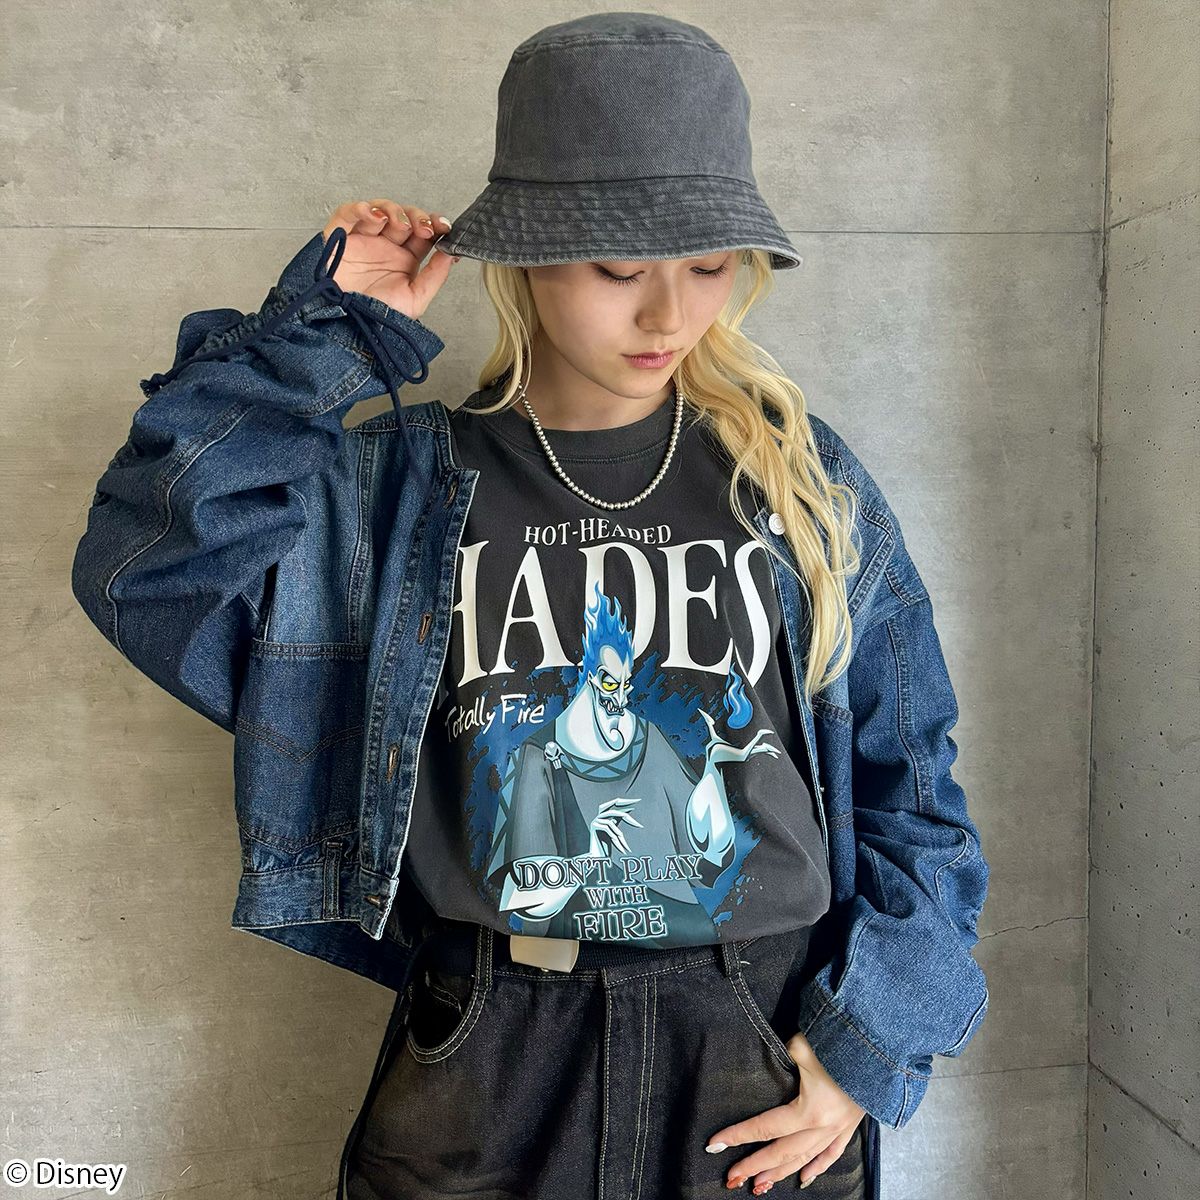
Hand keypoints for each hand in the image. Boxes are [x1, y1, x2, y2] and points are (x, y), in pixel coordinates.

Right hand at [319, 198, 458, 320]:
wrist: (345, 327)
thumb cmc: (375, 317)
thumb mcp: (414, 300)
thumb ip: (435, 276)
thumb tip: (451, 254)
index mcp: (403, 261)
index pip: (422, 233)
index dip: (434, 225)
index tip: (444, 228)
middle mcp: (384, 247)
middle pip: (404, 217)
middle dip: (416, 217)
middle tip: (423, 229)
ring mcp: (363, 240)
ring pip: (380, 210)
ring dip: (393, 211)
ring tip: (399, 225)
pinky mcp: (339, 237)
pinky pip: (347, 214)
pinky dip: (360, 208)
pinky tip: (374, 216)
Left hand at [705, 1029, 865, 1192]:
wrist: (880, 1051)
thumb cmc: (840, 1045)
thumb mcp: (802, 1046)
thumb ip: (783, 1055)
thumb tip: (773, 1057)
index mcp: (808, 1110)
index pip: (764, 1127)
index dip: (738, 1135)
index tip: (715, 1144)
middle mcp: (822, 1127)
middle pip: (781, 1152)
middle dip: (754, 1165)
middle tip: (731, 1177)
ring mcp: (837, 1129)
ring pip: (803, 1159)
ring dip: (779, 1173)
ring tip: (758, 1185)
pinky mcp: (849, 1126)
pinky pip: (831, 1154)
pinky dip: (817, 1168)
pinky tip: (803, 1180)